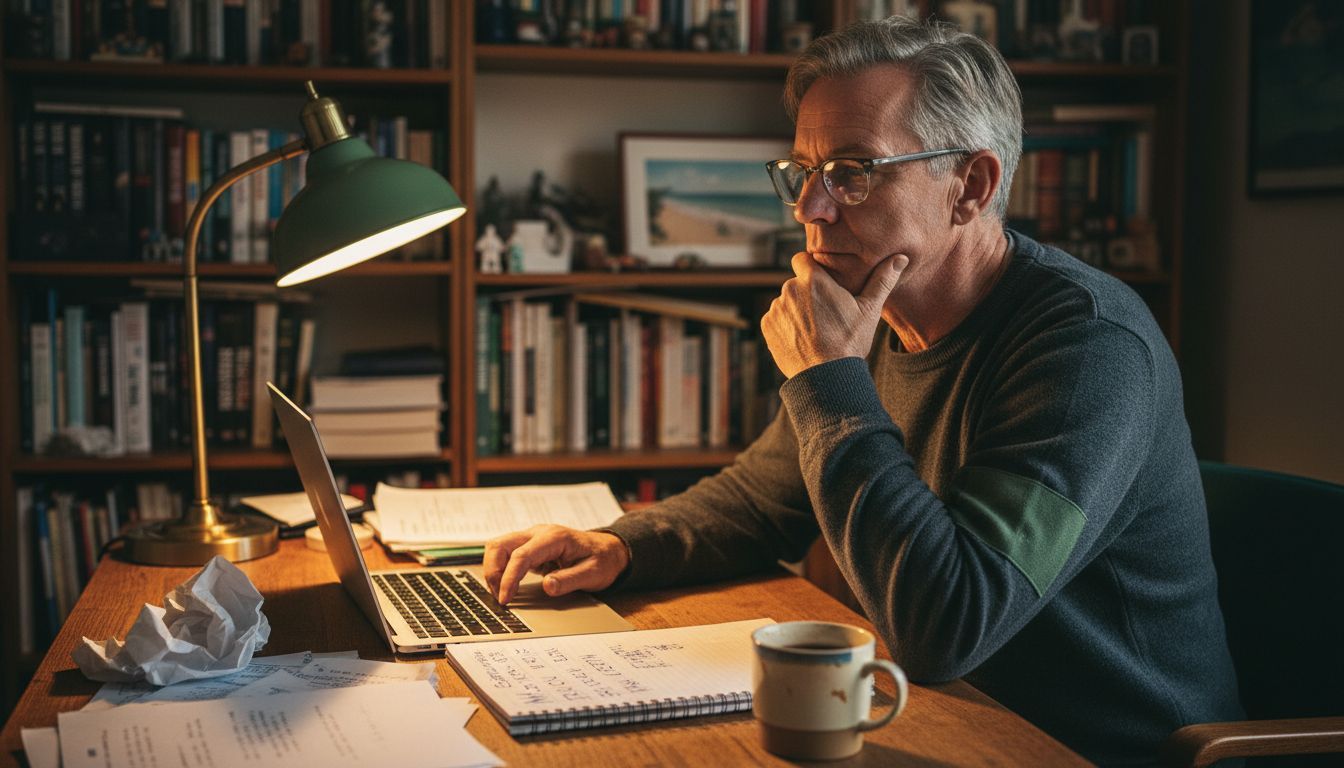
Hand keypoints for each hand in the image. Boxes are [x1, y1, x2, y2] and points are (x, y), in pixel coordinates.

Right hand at [483, 525, 630, 604]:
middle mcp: (539, 533)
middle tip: (500, 597)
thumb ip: (570, 580)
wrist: (608, 550)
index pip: (521, 555)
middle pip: (500, 545)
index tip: (505, 599)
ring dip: (494, 570)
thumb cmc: (602, 560)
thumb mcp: (593, 574)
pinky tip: (506, 586)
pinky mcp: (529, 546)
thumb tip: (547, 586)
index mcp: (554, 538)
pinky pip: (505, 554)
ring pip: (498, 547)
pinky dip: (500, 570)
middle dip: (493, 572)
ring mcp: (532, 538)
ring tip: (502, 593)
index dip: (509, 578)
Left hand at [761, 252, 907, 377]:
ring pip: (786, 302)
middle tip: (825, 314)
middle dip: (807, 293)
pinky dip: (785, 326)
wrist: (826, 377)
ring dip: (796, 310)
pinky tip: (802, 339)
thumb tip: (901, 258)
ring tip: (815, 330)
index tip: (822, 282)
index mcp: (813, 280)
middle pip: (796, 283)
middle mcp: (790, 289)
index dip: (811, 268)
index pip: (802, 258)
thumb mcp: (869, 310)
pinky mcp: (767, 326)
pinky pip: (775, 319)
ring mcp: (776, 309)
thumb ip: (882, 280)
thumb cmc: (850, 342)